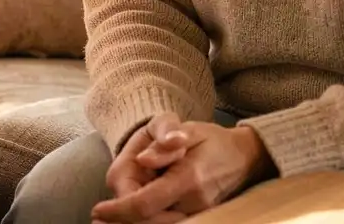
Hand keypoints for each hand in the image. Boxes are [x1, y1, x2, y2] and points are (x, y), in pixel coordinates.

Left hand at [93, 115, 273, 222]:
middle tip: (97, 221)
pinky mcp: (203, 219)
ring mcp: (201, 215)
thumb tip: (142, 159)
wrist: (245, 156)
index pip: (146, 203)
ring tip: (107, 222)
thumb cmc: (211, 139)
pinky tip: (134, 220)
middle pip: (151, 223)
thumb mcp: (188, 130)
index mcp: (187, 179)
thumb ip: (165, 144)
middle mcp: (194, 203)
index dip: (119, 211)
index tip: (97, 211)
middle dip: (123, 223)